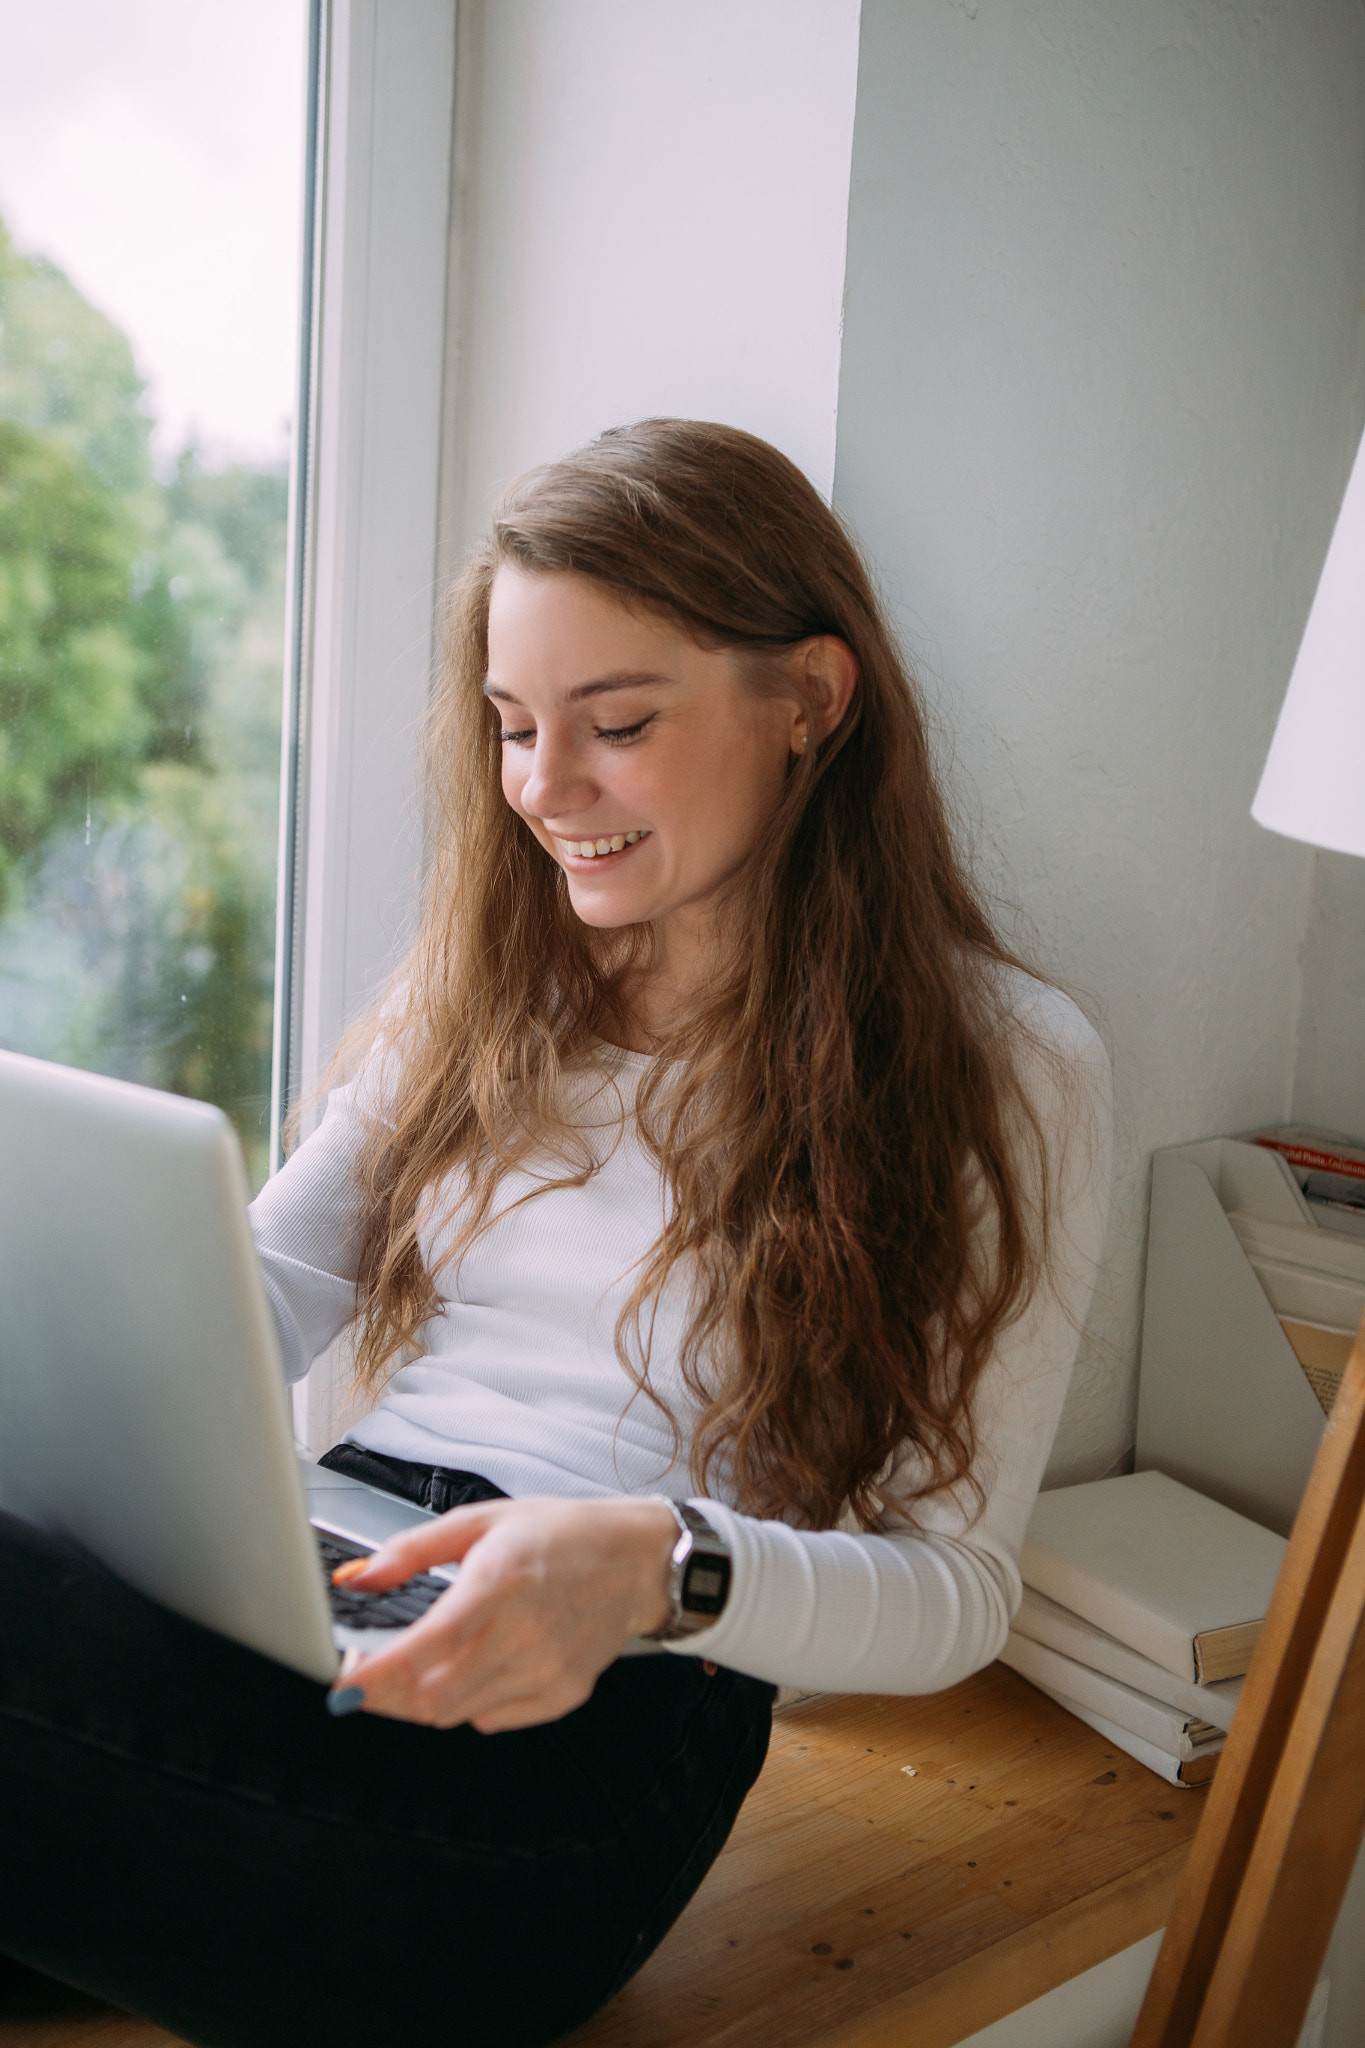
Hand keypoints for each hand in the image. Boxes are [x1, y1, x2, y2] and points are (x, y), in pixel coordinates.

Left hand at [326, 1495, 677, 1732]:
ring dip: (420, 1701)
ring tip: (411, 1673)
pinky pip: (492, 1719)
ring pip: (456, 1713)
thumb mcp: (481, 1521)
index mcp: (498, 1584)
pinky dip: (466, 1704)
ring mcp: (546, 1671)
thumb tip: (356, 1578)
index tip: (343, 1683)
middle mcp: (523, 1635)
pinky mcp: (562, 1695)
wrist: (638, 1560)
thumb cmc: (561, 1534)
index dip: (374, 1676)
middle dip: (386, 1696)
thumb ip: (411, 1551)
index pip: (422, 1650)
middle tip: (365, 1679)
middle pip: (431, 1697)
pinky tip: (469, 1670)